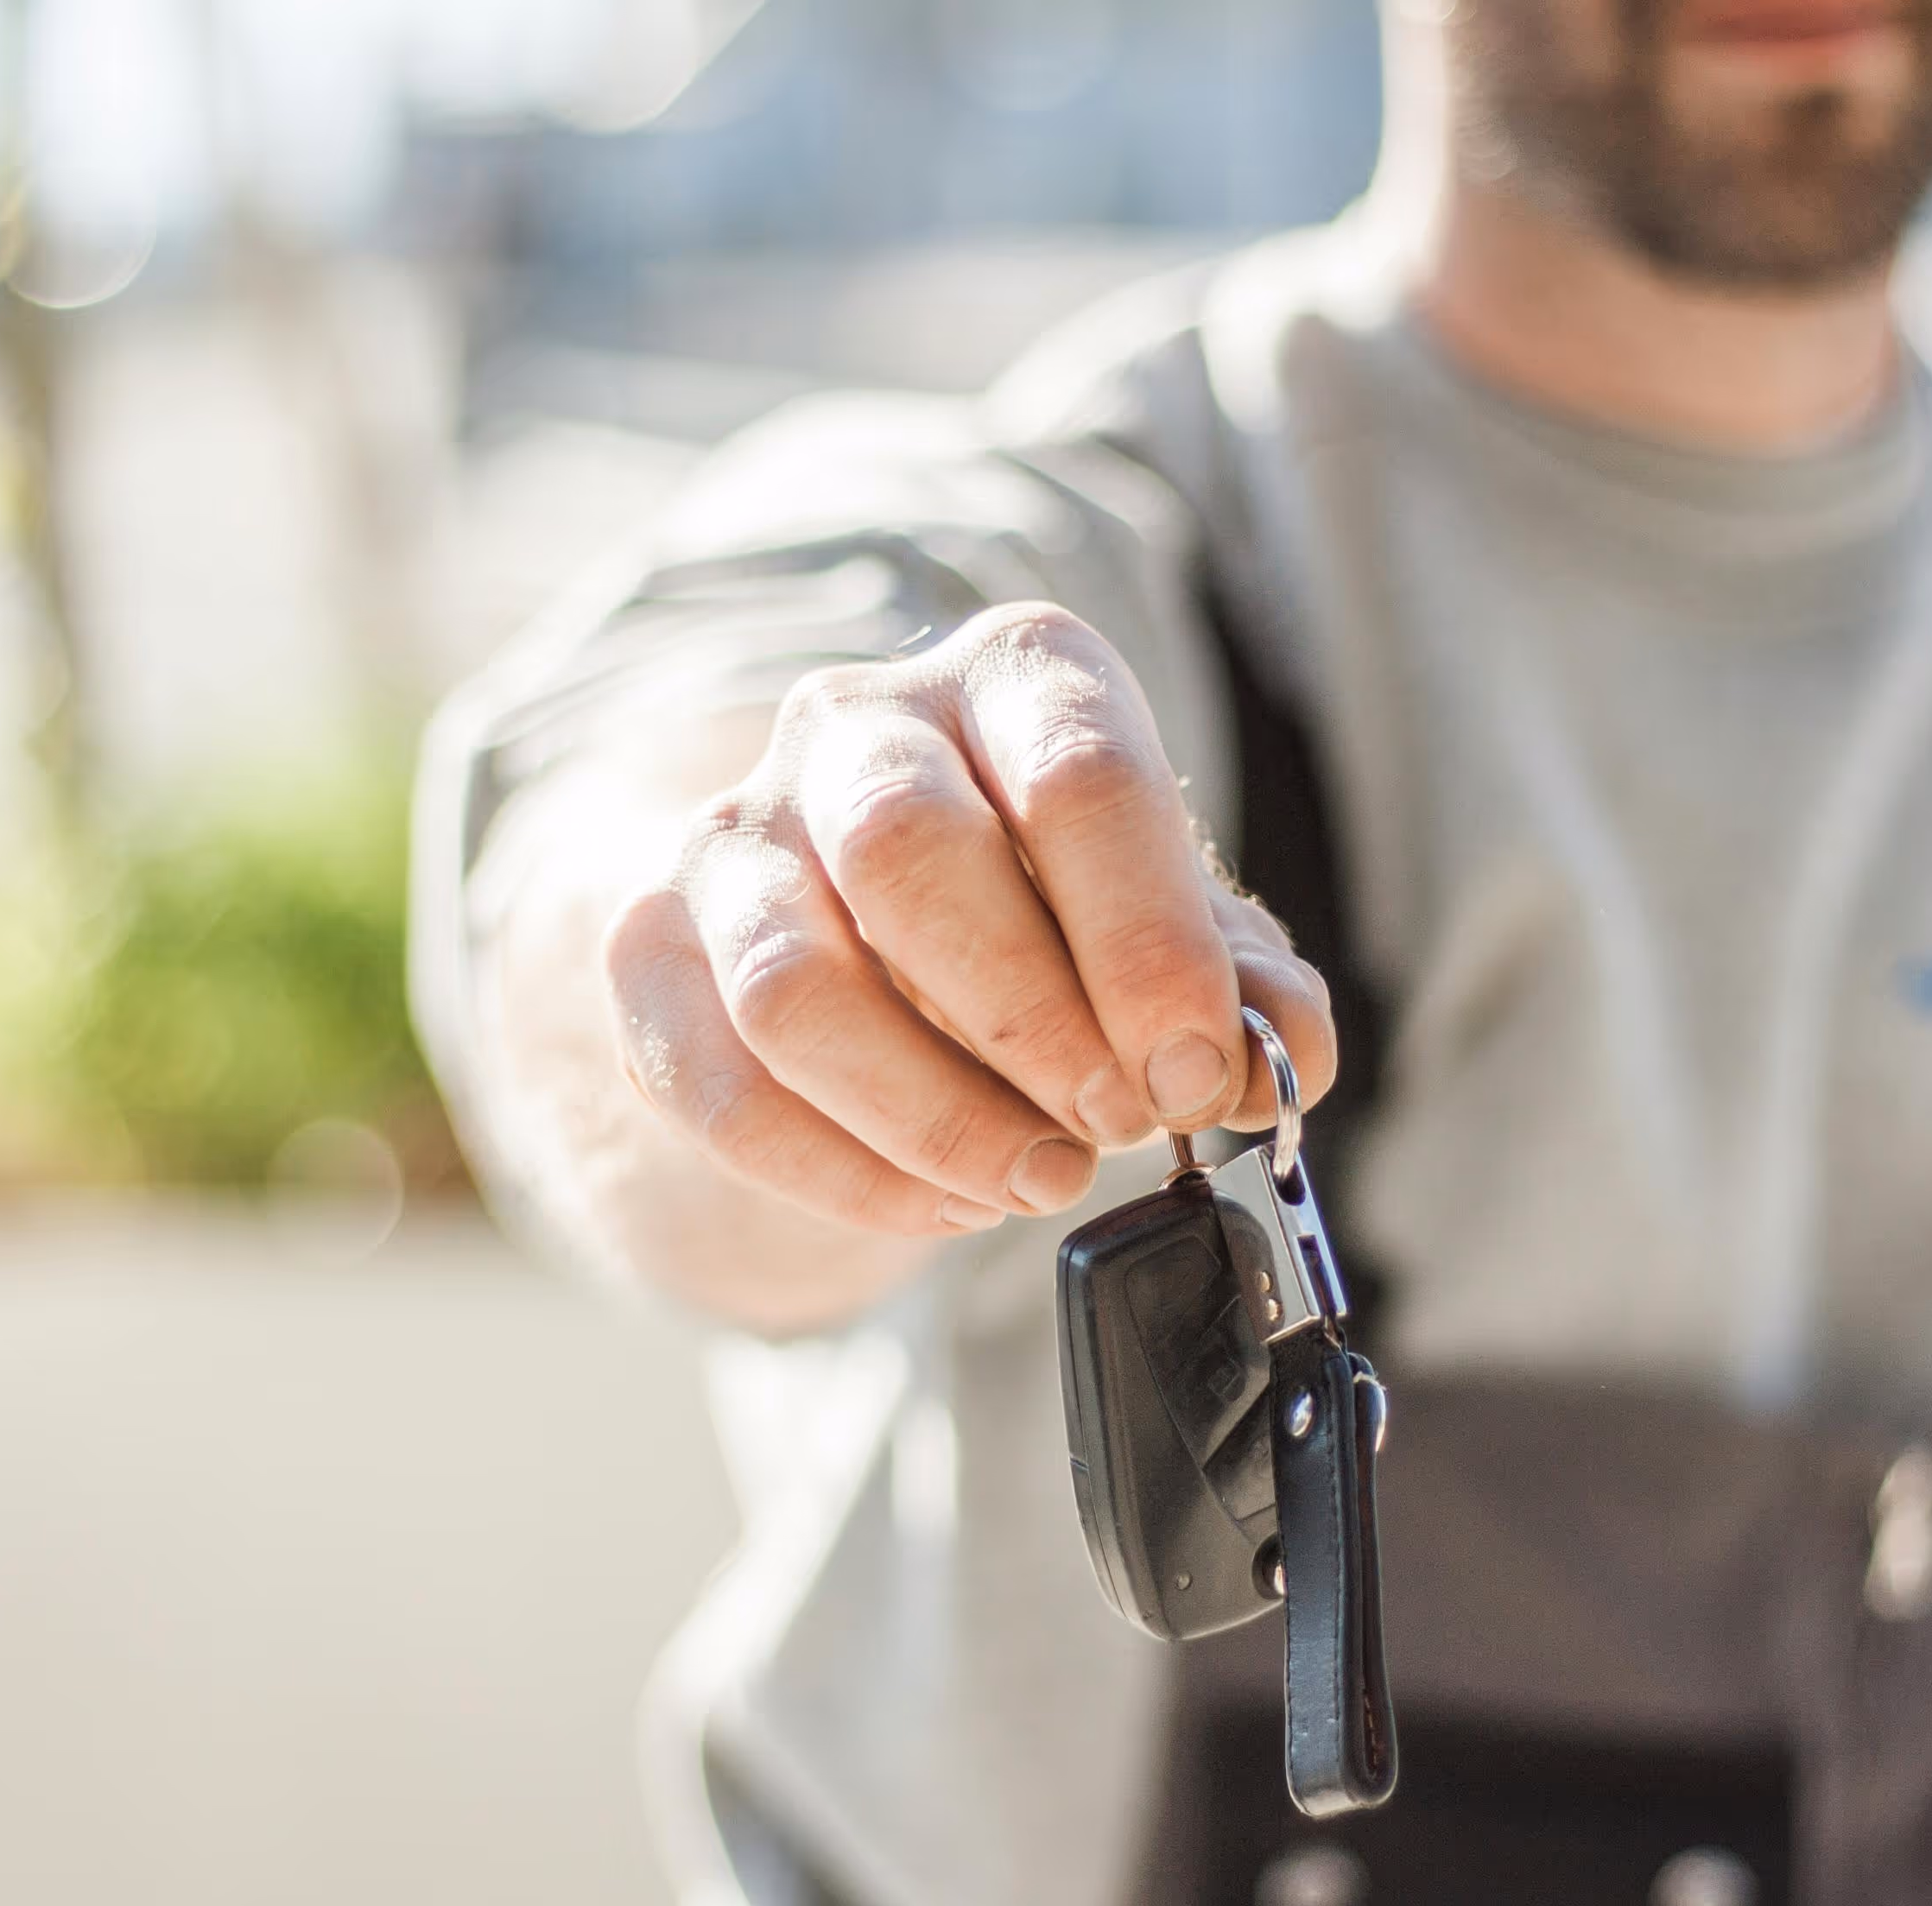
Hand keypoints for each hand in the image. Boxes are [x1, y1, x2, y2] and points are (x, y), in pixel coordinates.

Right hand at [603, 603, 1338, 1237]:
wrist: (860, 924)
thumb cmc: (1044, 912)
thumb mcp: (1166, 931)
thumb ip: (1241, 988)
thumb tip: (1282, 1051)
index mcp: (1014, 677)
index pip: (1077, 774)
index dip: (1145, 943)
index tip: (1192, 1071)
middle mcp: (857, 724)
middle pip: (910, 854)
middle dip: (1030, 1020)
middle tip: (1113, 1123)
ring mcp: (735, 836)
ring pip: (795, 987)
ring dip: (933, 1115)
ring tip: (1037, 1179)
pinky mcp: (649, 953)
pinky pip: (725, 1086)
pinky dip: (849, 1174)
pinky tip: (945, 1203)